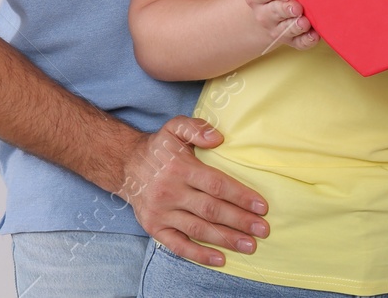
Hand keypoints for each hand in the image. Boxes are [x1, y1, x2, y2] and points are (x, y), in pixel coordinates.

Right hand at [117, 116, 269, 266]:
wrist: (125, 164)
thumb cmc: (158, 148)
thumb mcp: (174, 128)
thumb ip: (196, 128)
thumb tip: (218, 139)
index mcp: (179, 168)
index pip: (216, 184)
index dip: (240, 196)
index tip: (261, 206)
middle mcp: (170, 191)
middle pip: (211, 210)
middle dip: (240, 221)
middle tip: (263, 229)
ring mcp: (161, 212)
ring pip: (198, 229)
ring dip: (226, 239)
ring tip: (250, 245)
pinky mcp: (153, 227)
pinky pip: (178, 245)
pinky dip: (199, 255)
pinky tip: (220, 259)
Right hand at [241, 0, 317, 50]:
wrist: (270, 2)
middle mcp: (264, 10)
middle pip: (273, 13)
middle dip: (285, 10)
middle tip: (297, 7)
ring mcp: (278, 26)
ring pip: (285, 30)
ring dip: (295, 27)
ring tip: (305, 22)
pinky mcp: (291, 38)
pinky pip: (298, 44)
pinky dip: (306, 41)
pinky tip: (314, 35)